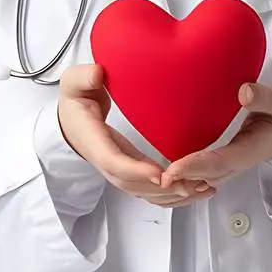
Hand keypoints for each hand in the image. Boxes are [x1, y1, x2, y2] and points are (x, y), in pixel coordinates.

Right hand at [57, 63, 214, 207]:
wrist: (70, 121)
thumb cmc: (75, 101)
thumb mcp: (74, 83)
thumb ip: (83, 78)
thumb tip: (97, 75)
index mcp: (94, 140)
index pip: (113, 161)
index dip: (135, 170)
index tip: (160, 174)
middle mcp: (106, 161)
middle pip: (132, 185)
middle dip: (161, 189)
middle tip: (192, 184)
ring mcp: (118, 170)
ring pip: (142, 192)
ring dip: (171, 195)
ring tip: (201, 188)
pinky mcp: (130, 171)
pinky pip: (148, 190)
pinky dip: (170, 196)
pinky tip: (194, 191)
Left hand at [161, 83, 271, 189]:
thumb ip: (265, 98)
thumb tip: (243, 93)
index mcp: (247, 151)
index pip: (217, 163)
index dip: (194, 167)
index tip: (172, 169)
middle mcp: (233, 164)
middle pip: (201, 179)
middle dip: (177, 180)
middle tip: (151, 177)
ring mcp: (225, 167)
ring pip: (197, 182)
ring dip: (175, 182)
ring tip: (148, 176)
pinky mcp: (219, 163)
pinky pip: (197, 176)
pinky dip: (180, 177)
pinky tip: (159, 170)